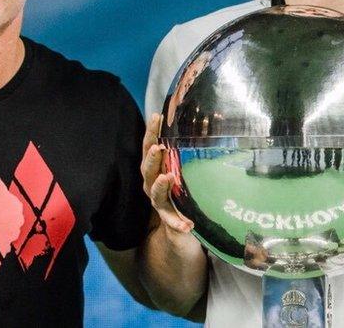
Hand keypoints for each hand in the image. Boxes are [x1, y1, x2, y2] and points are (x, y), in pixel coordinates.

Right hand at [141, 113, 194, 234]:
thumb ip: (182, 150)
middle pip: (148, 170)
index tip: (155, 117)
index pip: (150, 148)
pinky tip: (188, 226)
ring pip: (156, 194)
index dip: (151, 133)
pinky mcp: (169, 219)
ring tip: (166, 178)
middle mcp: (153, 185)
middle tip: (158, 147)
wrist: (176, 223)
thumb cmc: (177, 186)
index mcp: (155, 170)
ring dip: (160, 186)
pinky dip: (178, 224)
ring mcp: (159, 203)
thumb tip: (195, 120)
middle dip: (152, 158)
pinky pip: (173, 223)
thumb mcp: (179, 166)